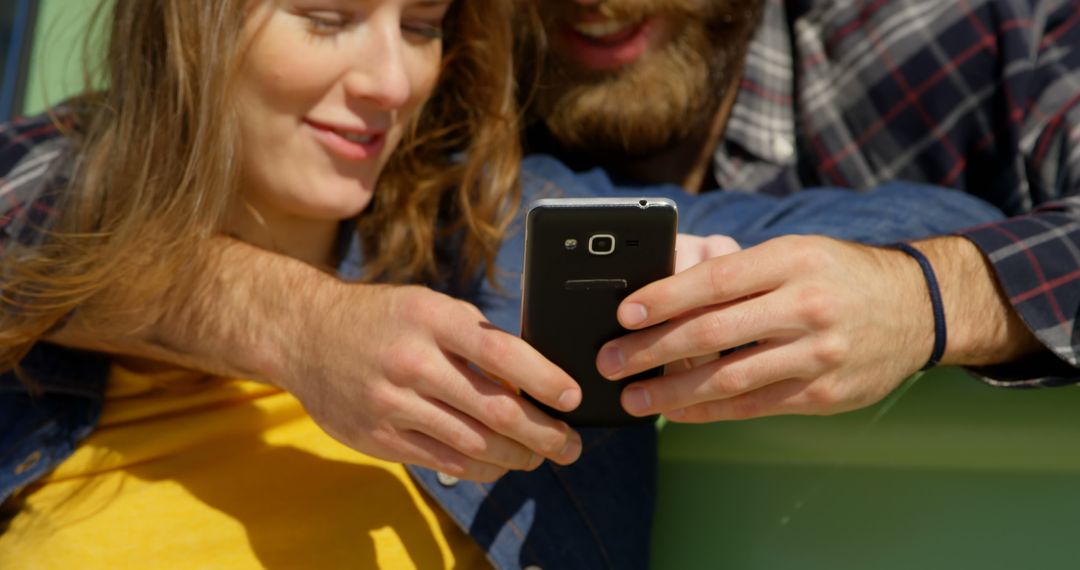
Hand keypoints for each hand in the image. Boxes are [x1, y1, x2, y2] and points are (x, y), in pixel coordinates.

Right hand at [280, 284, 583, 481]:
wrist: (306, 334)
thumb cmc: (383, 319)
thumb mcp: (429, 307)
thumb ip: (476, 338)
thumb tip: (533, 378)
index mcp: (430, 318)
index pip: (501, 352)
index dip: (544, 378)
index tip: (572, 398)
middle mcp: (411, 362)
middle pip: (493, 409)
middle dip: (542, 433)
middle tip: (570, 444)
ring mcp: (391, 404)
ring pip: (473, 443)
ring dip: (517, 456)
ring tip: (541, 457)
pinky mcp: (378, 437)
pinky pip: (444, 461)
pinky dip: (481, 467)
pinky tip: (500, 464)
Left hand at [597, 235, 932, 421]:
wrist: (917, 306)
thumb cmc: (838, 273)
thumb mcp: (795, 253)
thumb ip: (739, 272)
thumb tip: (664, 296)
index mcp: (791, 260)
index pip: (715, 280)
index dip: (663, 298)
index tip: (623, 313)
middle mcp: (805, 306)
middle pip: (712, 331)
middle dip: (650, 350)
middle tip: (609, 362)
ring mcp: (817, 354)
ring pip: (729, 378)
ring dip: (671, 392)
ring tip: (633, 398)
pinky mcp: (823, 393)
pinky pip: (753, 405)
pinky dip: (709, 410)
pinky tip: (677, 411)